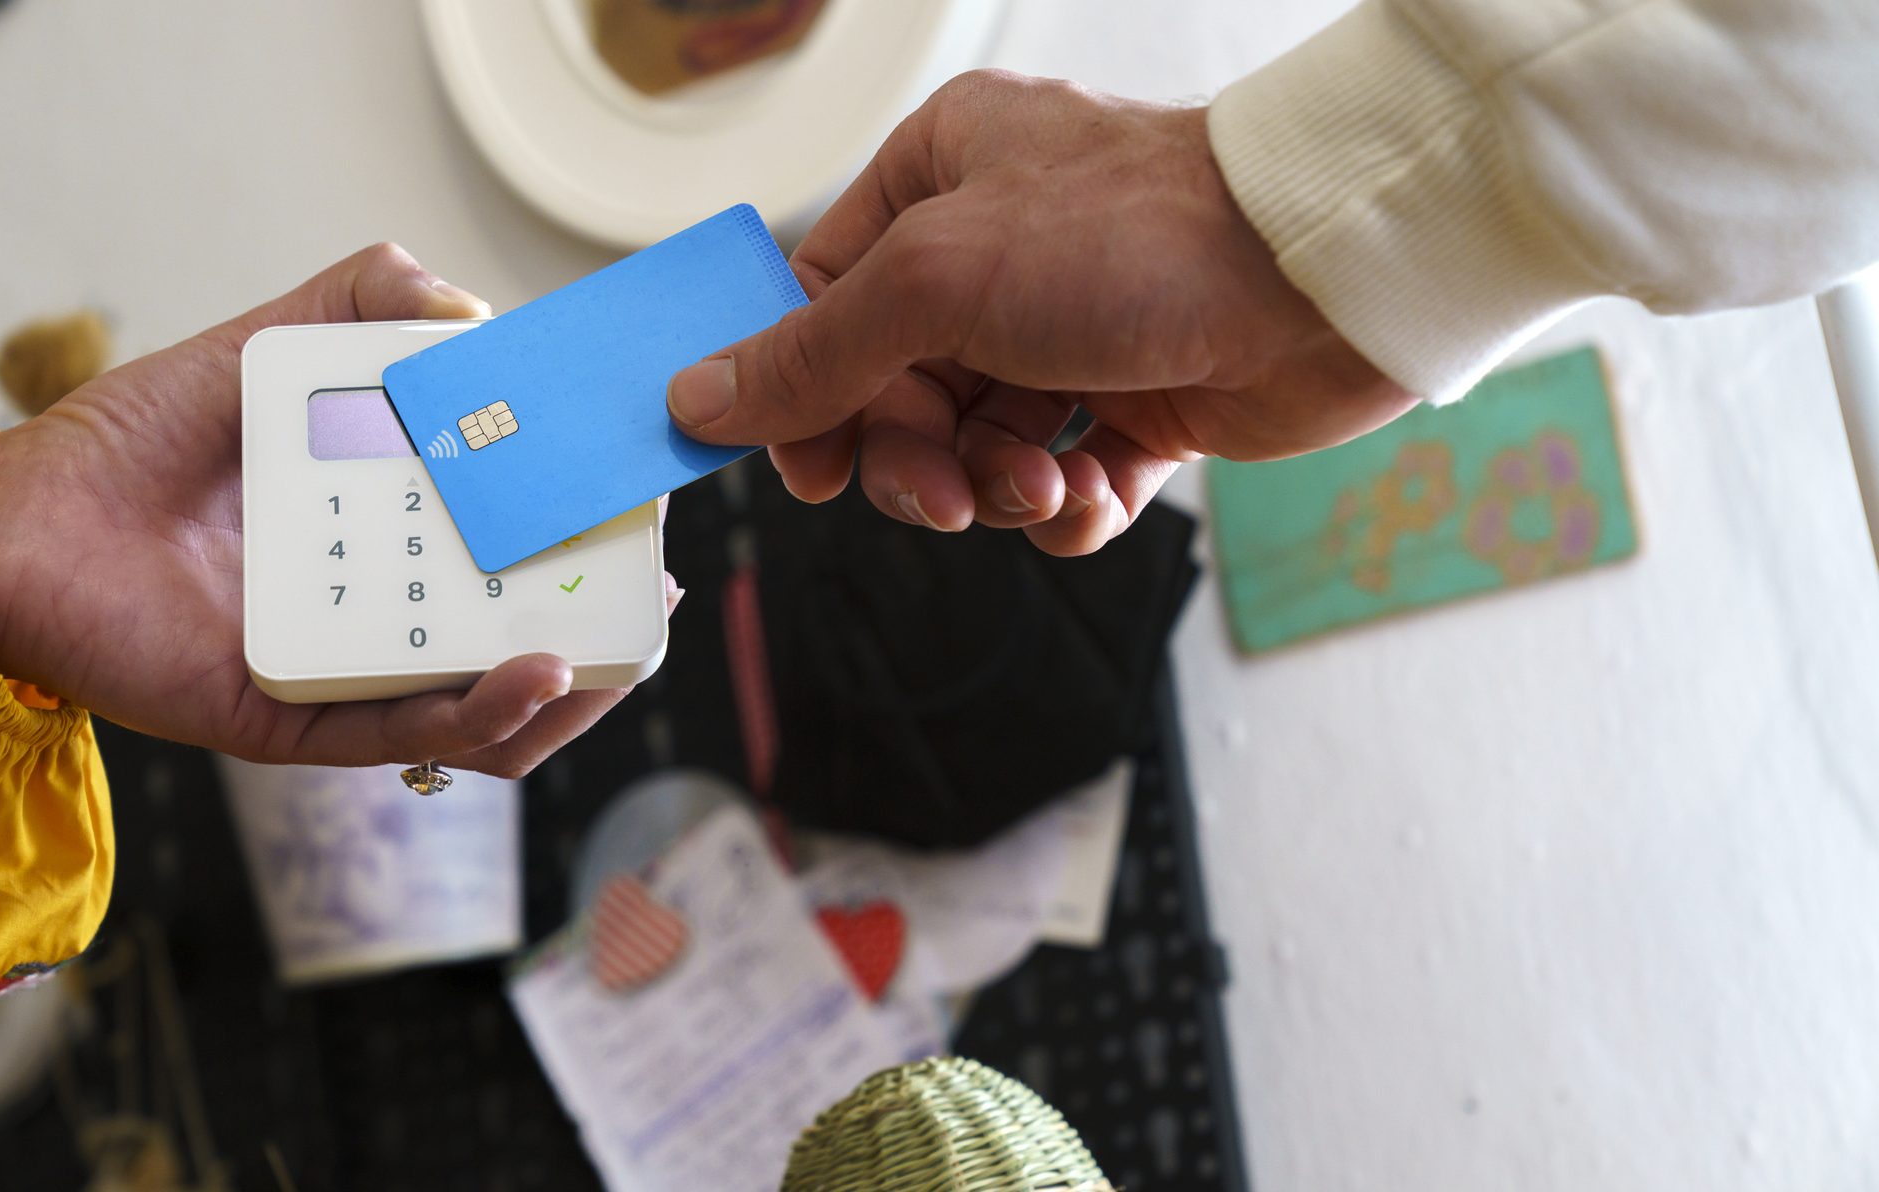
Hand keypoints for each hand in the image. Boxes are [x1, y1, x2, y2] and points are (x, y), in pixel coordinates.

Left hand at [0, 244, 675, 774]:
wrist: (10, 521)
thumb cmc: (129, 445)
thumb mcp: (263, 347)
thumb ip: (358, 303)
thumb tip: (471, 305)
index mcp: (387, 544)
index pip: (513, 562)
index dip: (589, 549)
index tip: (645, 514)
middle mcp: (375, 619)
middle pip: (522, 653)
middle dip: (605, 638)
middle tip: (651, 595)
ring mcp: (339, 678)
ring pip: (483, 722)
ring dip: (567, 694)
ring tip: (617, 646)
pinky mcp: (289, 721)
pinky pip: (404, 732)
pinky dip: (481, 712)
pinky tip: (535, 670)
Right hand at [666, 70, 1415, 554]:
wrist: (1322, 280)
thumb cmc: (1144, 233)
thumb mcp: (936, 279)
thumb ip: (813, 350)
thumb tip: (705, 397)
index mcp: (939, 176)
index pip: (823, 299)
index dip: (802, 392)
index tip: (804, 466)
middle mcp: (1000, 251)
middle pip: (894, 391)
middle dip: (913, 461)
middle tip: (939, 493)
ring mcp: (1071, 330)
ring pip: (975, 446)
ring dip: (994, 489)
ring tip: (1040, 484)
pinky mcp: (1139, 400)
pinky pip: (1060, 482)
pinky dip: (1068, 509)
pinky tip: (1091, 494)